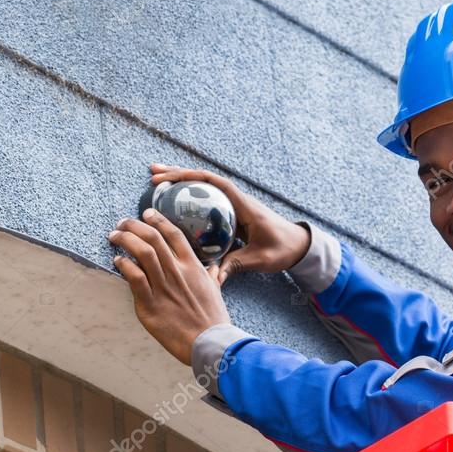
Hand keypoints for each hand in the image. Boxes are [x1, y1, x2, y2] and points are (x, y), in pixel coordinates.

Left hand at [109, 208, 230, 365]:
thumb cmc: (213, 319)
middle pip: (153, 238)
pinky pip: (134, 278)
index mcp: (193, 267)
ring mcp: (163, 287)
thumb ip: (211, 276)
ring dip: (125, 240)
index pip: (173, 234)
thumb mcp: (215, 291)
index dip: (158, 220)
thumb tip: (212, 268)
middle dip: (133, 226)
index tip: (147, 213)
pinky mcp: (150, 304)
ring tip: (114, 236)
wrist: (209, 342)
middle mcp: (177, 272)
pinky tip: (117, 261)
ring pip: (141, 253)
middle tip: (122, 223)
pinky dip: (123, 265)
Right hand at [149, 163, 310, 284]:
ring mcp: (233, 206)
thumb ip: (237, 265)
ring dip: (181, 183)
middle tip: (153, 174)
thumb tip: (213, 277)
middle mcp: (236, 200)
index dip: (190, 177)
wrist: (299, 246)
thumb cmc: (283, 248)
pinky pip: (207, 201)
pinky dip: (190, 198)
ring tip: (156, 181)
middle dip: (178, 174)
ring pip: (204, 188)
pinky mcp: (232, 214)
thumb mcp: (260, 258)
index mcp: (243, 205)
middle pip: (203, 180)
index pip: (214, 182)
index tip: (168, 179)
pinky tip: (174, 203)